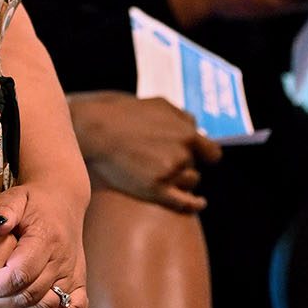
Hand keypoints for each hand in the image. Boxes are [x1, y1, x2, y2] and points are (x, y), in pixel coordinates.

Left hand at [0, 183, 86, 307]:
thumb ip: (5, 208)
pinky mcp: (78, 293)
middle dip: (1, 307)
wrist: (64, 203)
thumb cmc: (34, 203)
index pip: (22, 273)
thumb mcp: (17, 196)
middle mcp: (63, 263)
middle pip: (32, 298)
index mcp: (47, 239)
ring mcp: (73, 281)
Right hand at [68, 92, 221, 211]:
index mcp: (187, 133)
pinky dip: (194, 204)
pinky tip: (199, 203)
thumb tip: (197, 127)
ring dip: (183, 178)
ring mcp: (170, 173)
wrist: (96, 129)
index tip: (198, 157)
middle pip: (196, 166)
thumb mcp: (158, 104)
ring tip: (162, 172)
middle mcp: (183, 153)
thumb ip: (182, 116)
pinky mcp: (155, 190)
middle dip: (185, 162)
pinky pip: (184, 203)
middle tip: (162, 158)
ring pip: (190, 181)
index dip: (205, 155)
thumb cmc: (124, 114)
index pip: (212, 153)